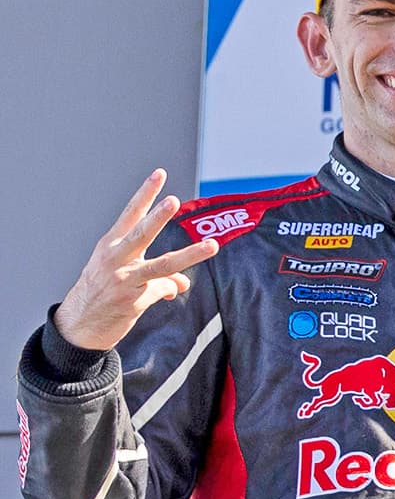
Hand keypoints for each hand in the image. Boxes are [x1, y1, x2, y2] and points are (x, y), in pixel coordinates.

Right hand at [52, 171, 218, 352]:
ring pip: (162, 265)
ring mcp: (123, 279)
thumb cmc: (102, 292)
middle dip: (158, 217)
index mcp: (110, 244)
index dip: (145, 194)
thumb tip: (182, 283)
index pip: (130, 214)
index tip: (159, 174)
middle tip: (174, 201)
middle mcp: (115, 258)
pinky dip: (169, 290)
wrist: (79, 324)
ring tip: (211, 245)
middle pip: (141, 234)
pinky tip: (166, 294)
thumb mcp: (121, 273)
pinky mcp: (132, 300)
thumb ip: (154, 271)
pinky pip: (162, 291)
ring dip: (189, 255)